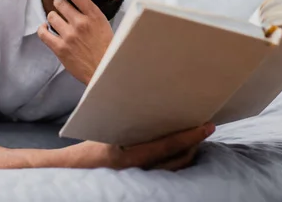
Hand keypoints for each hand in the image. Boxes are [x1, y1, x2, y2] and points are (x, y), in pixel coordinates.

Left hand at [37, 0, 113, 83]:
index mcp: (94, 15)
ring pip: (51, 16)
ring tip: (60, 26)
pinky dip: (43, 29)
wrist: (105, 71)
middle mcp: (81, 23)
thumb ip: (91, 14)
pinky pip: (43, 33)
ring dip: (54, 19)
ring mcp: (69, 35)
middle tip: (64, 13)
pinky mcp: (60, 48)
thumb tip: (77, 3)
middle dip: (59, 6)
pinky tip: (47, 30)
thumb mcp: (104, 25)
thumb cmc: (107, 49)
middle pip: (60, 3)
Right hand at [59, 123, 215, 170]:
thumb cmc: (87, 147)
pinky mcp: (141, 181)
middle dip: (195, 143)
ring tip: (197, 136)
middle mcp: (137, 170)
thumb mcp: (104, 128)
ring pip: (175, 167)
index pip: (167, 146)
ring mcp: (140, 177)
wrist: (73, 170)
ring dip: (189, 151)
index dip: (190, 136)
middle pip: (178, 159)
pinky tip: (182, 148)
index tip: (207, 125)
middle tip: (206, 127)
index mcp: (128, 155)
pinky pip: (166, 171)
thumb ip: (127, 120)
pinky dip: (178, 159)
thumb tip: (143, 100)